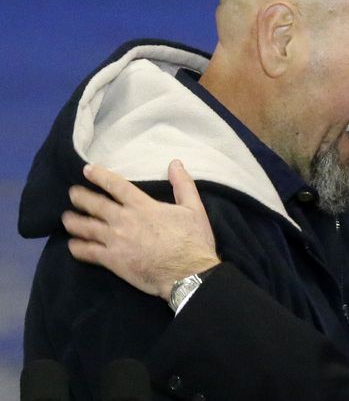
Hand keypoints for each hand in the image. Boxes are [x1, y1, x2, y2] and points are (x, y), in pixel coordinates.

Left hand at [62, 160, 219, 300]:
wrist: (188, 274)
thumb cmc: (193, 240)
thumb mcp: (194, 208)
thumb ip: (183, 184)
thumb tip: (175, 163)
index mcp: (143, 206)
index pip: (116, 186)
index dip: (99, 176)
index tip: (87, 170)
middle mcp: (124, 220)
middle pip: (94, 204)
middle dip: (80, 197)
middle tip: (72, 193)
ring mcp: (115, 241)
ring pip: (86, 227)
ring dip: (73, 221)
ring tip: (66, 218)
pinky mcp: (112, 261)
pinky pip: (87, 252)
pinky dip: (77, 247)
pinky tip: (72, 245)